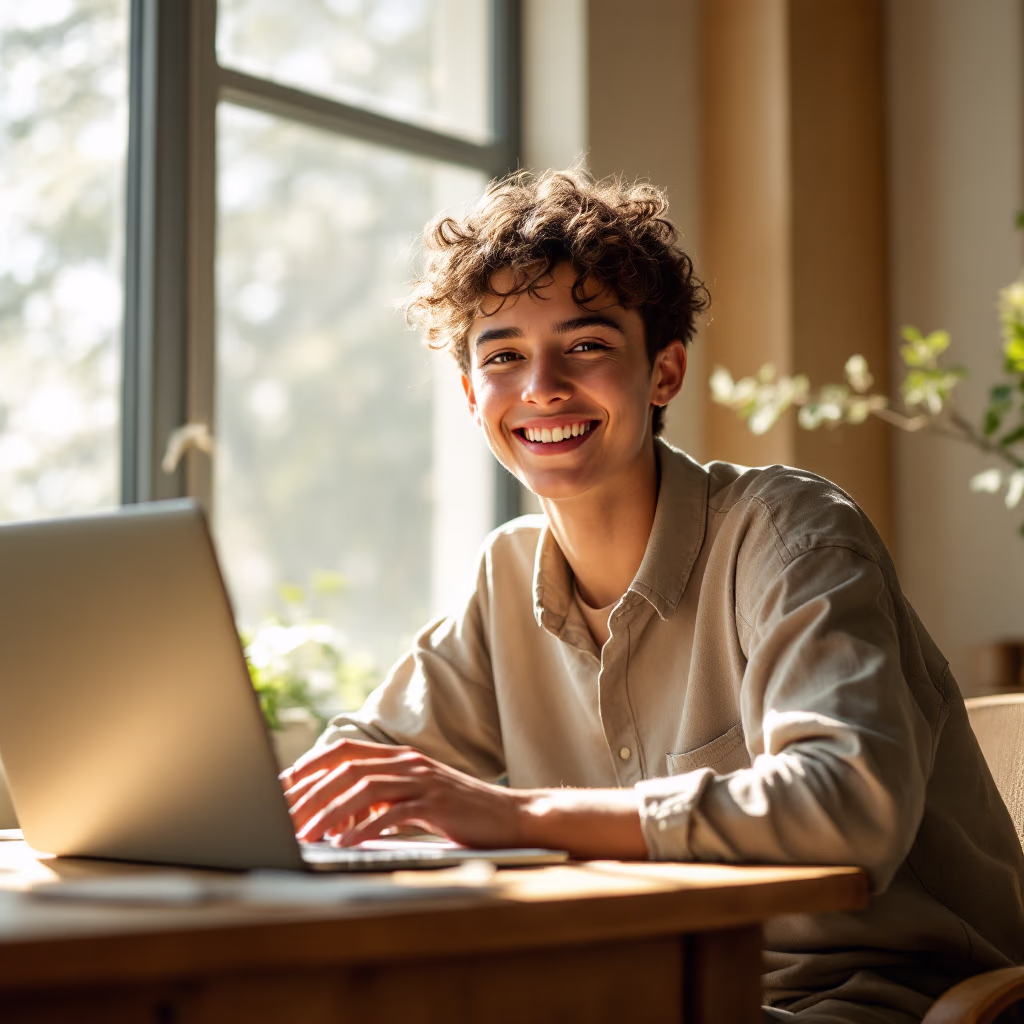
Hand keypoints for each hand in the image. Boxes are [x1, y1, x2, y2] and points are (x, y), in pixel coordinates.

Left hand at [280, 738, 649, 858]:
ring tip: (306, 834)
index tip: (281, 787)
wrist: (511, 818)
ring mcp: (423, 780)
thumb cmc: (460, 814)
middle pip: (346, 768)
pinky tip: (343, 845)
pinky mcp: (437, 804)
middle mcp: (408, 762)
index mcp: (400, 758)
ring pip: (363, 788)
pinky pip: (392, 814)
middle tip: (283, 816)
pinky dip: (363, 829)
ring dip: (329, 812)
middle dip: (309, 791)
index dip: (310, 766)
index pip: (344, 751)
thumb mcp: (415, 801)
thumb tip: (339, 816)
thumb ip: (382, 800)